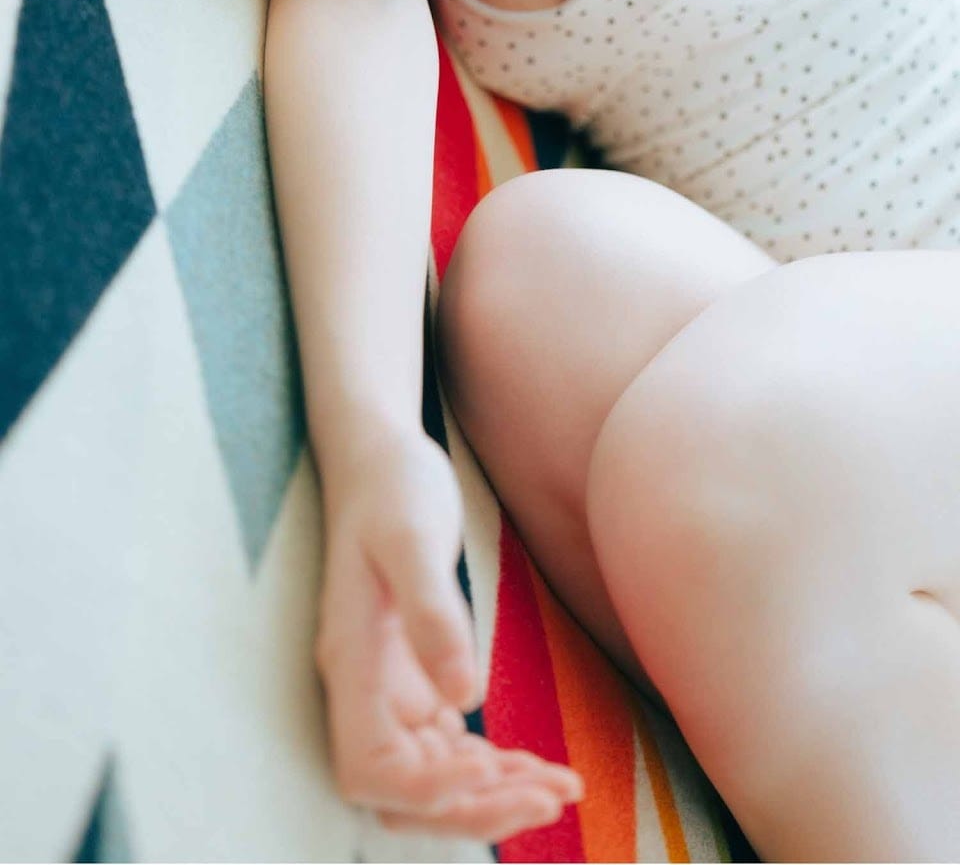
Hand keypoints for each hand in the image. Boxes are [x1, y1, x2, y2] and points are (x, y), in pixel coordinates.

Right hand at [316, 430, 584, 841]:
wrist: (379, 457)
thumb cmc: (393, 488)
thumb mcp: (414, 536)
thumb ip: (434, 614)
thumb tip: (463, 696)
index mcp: (351, 660)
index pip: (370, 768)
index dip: (425, 789)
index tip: (486, 769)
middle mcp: (364, 688)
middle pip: (403, 794)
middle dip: (475, 809)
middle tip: (553, 795)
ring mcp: (389, 688)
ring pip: (431, 780)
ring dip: (492, 795)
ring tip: (563, 786)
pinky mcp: (415, 678)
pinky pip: (448, 748)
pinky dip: (492, 767)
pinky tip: (538, 763)